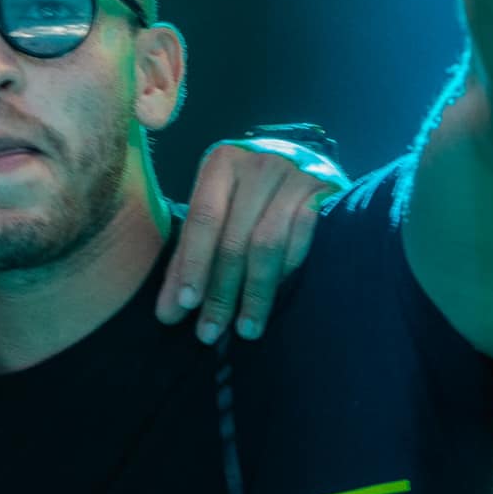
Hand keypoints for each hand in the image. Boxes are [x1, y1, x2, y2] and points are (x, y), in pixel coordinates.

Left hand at [158, 136, 350, 341]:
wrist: (306, 162)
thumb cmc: (248, 193)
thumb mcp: (215, 213)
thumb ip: (188, 258)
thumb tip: (167, 313)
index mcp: (222, 163)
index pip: (203, 218)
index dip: (193, 262)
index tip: (186, 304)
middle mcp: (258, 165)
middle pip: (234, 238)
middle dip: (220, 290)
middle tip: (209, 331)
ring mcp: (295, 178)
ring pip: (267, 245)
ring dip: (254, 293)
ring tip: (244, 330)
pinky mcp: (325, 195)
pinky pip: (302, 244)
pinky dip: (285, 276)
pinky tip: (274, 304)